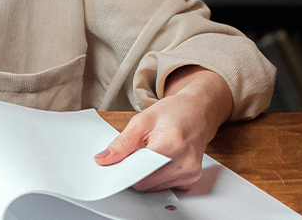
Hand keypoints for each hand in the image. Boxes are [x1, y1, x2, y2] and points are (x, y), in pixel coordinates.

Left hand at [93, 67, 232, 191]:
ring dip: (146, 175)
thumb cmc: (173, 112)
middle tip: (136, 154)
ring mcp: (190, 173)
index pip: (140, 172)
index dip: (125, 170)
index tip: (115, 167)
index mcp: (172, 143)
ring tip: (152, 155)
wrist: (198, 112)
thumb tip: (103, 159)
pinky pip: (164, 187)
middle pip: (145, 183)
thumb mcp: (142, 120)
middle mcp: (184, 162)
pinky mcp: (191, 180)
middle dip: (135, 172)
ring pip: (153, 188)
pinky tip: (162, 162)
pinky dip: (158, 178)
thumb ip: (122, 143)